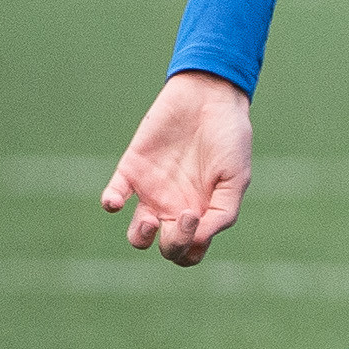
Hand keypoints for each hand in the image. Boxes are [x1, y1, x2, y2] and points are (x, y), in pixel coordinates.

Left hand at [101, 70, 254, 265]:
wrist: (208, 96)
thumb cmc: (229, 136)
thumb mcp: (236, 177)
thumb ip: (222, 213)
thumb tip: (197, 239)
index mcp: (203, 212)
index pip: (189, 252)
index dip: (189, 248)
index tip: (197, 220)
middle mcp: (176, 207)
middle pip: (165, 248)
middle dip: (171, 244)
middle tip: (183, 214)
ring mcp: (153, 191)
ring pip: (137, 234)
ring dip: (140, 236)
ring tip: (149, 218)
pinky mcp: (132, 170)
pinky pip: (114, 197)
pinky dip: (111, 203)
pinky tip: (117, 201)